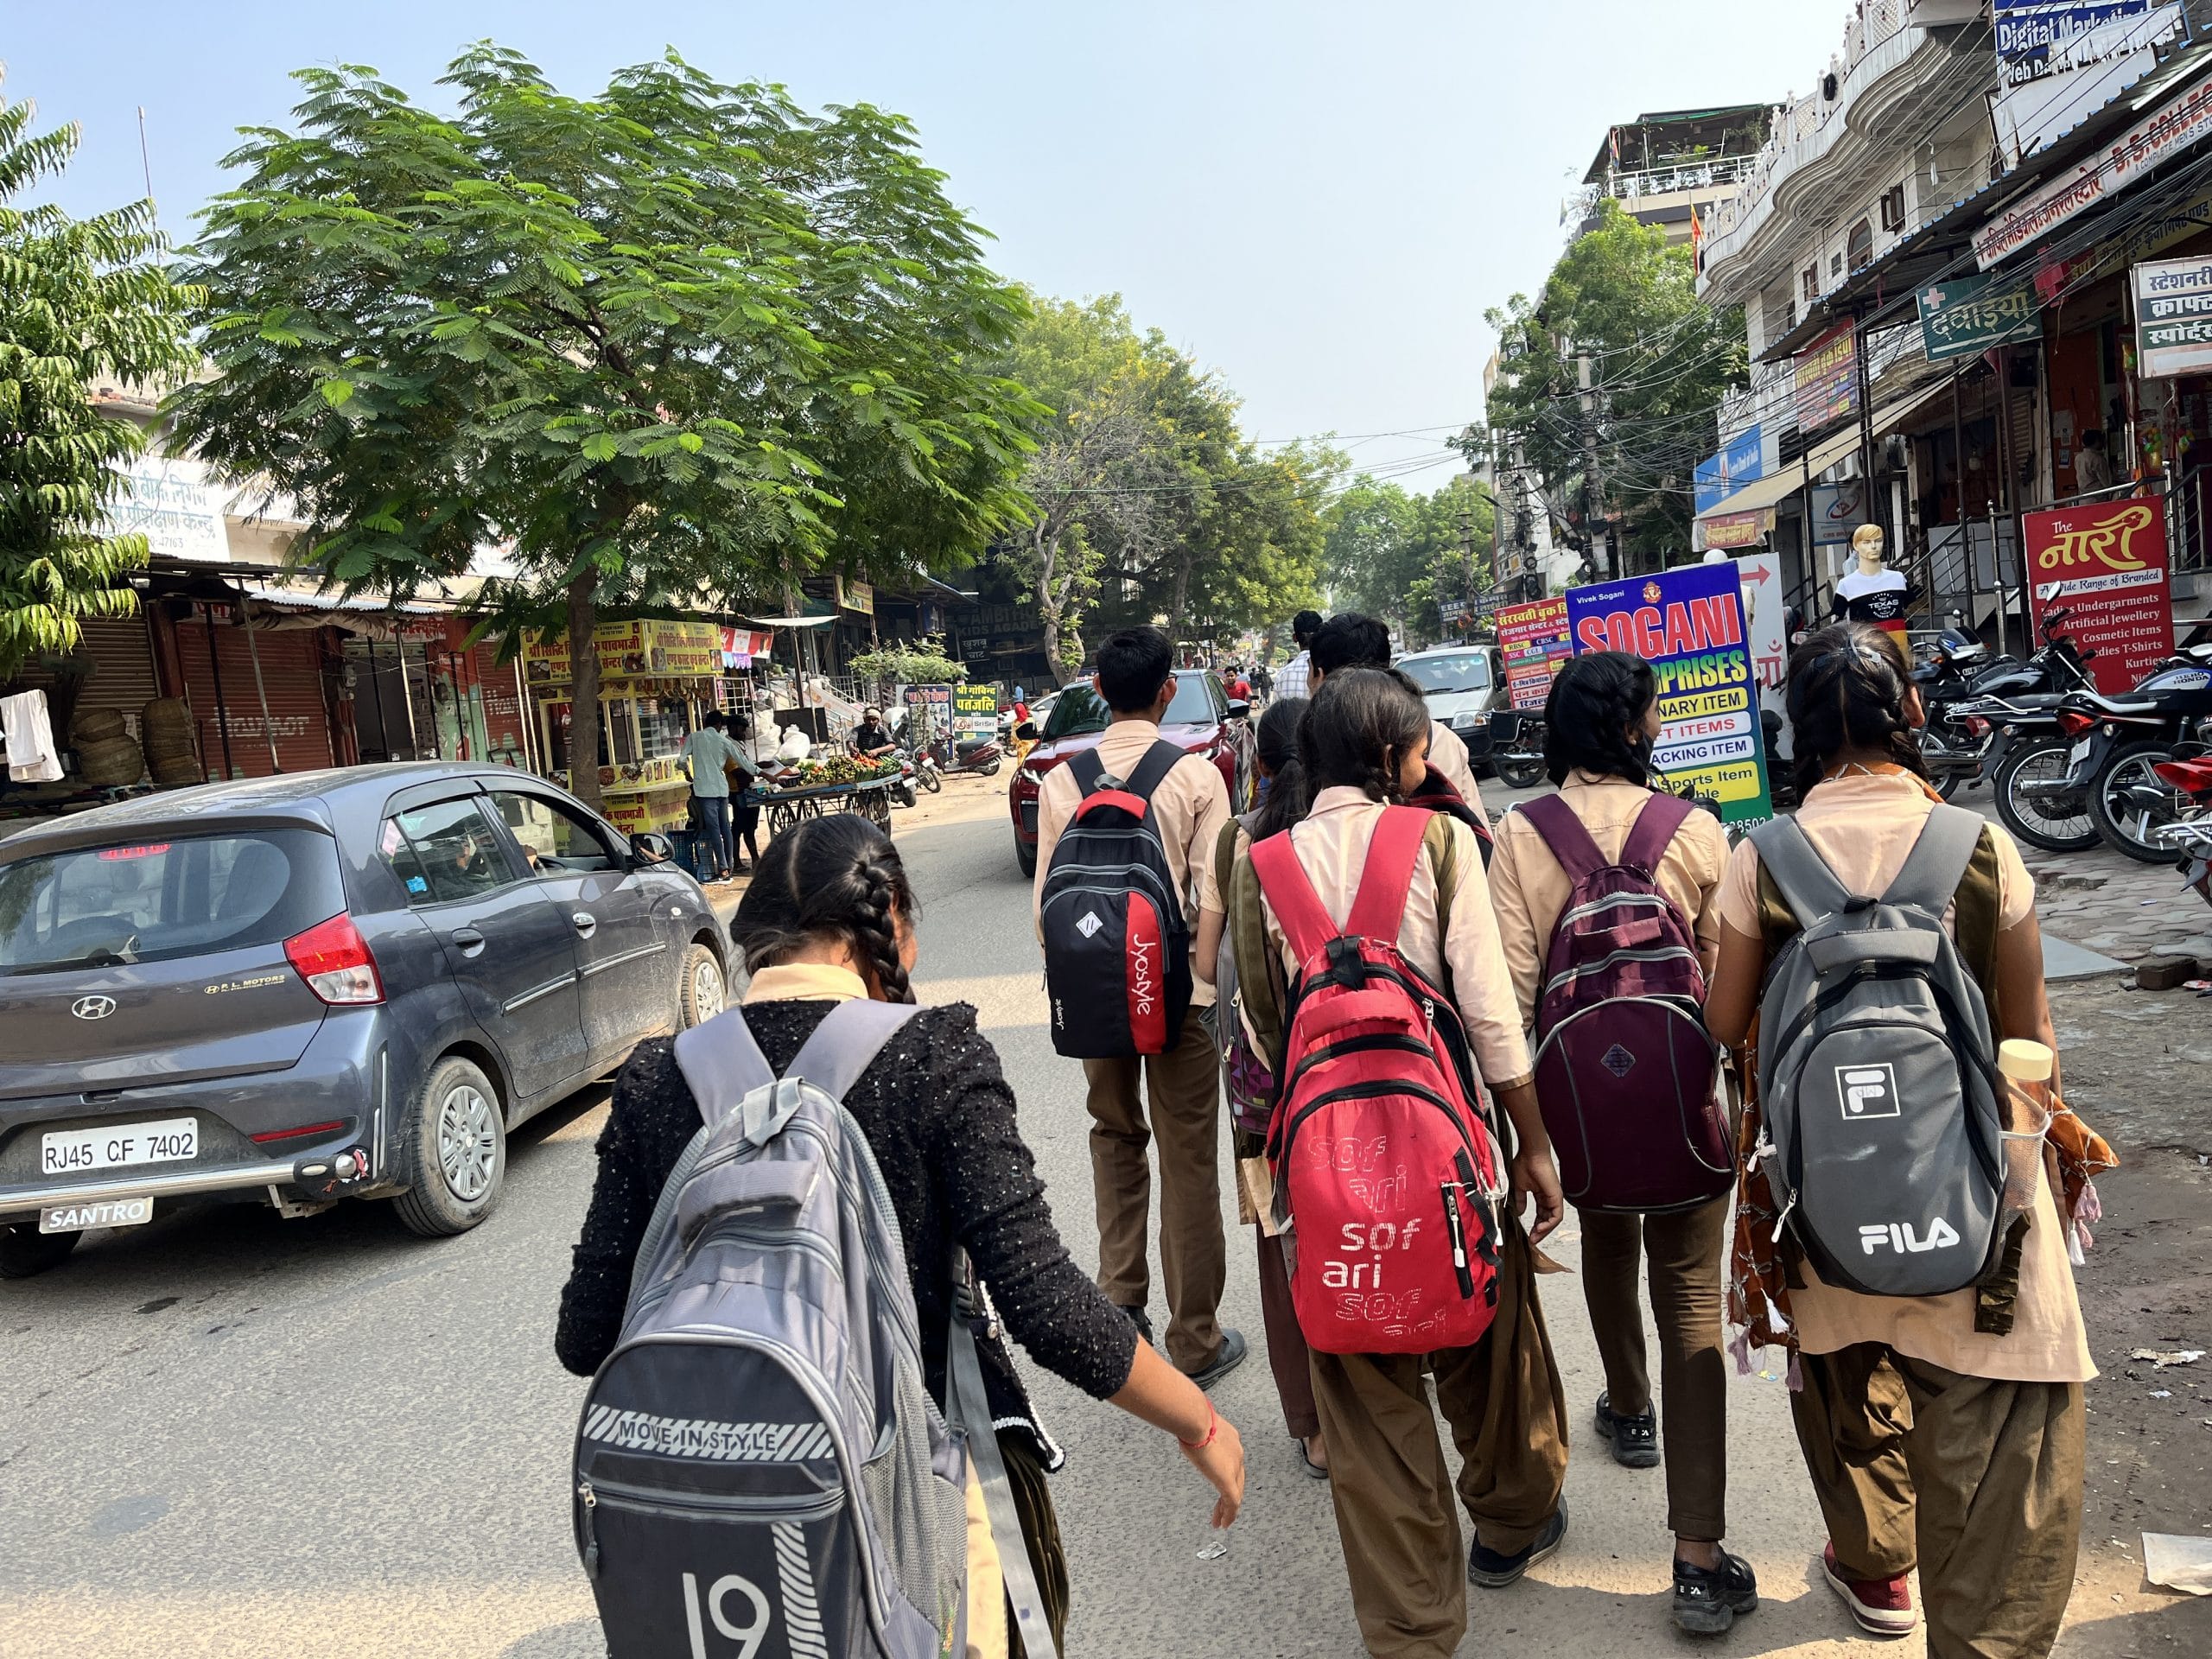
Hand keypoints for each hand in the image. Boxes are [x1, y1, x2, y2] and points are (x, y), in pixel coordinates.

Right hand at [1178, 1408, 1245, 1528]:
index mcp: (1230, 1438)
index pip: (1233, 1460)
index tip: (1219, 1479)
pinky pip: (1232, 1502)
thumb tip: (1184, 1429)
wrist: (1196, 1421)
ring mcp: (1234, 1466)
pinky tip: (1223, 1523)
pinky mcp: (1227, 1479)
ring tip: (1221, 1521)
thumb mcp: (1195, 1426)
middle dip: (1229, 1496)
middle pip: (1237, 1479)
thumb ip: (1195, 1433)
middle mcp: (1237, 1452)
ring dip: (1228, 1509)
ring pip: (1236, 1493)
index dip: (1228, 1473)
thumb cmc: (1191, 1419)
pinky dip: (1229, 1514)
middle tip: (1222, 1509)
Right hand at [1510, 1145, 1563, 1244]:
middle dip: (1540, 1232)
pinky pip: (1556, 1216)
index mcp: (1541, 1195)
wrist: (1530, 1154)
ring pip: (1553, 1220)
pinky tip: (1539, 1228)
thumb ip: (1520, 1200)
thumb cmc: (1525, 1164)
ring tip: (1535, 1237)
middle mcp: (1549, 1197)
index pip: (1540, 1215)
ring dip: (1544, 1231)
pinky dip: (1548, 1224)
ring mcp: (1554, 1197)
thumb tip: (1520, 1212)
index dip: (1535, 1226)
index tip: (1528, 1235)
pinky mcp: (1557, 1196)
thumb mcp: (1519, 1187)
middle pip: (1547, 1220)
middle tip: (1532, 1240)